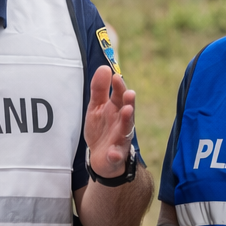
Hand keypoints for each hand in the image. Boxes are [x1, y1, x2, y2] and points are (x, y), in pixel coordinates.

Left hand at [84, 65, 135, 179]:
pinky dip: (115, 154)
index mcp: (116, 110)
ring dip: (126, 121)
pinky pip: (116, 155)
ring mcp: (120, 139)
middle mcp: (121, 123)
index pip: (120, 96)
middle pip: (127, 111)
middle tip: (129, 93)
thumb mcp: (96, 107)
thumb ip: (99, 89)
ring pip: (126, 130)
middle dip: (128, 103)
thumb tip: (105, 68)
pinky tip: (113, 153)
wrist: (100, 157)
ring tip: (127, 112)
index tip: (116, 77)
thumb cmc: (101, 129)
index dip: (119, 87)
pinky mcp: (115, 155)